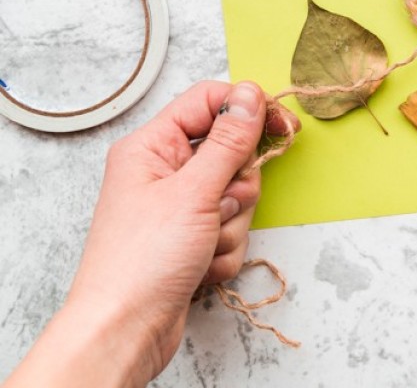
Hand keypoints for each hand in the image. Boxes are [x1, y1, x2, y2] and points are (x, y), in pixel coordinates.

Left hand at [5, 81, 295, 387]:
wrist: (124, 330)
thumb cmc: (142, 260)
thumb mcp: (194, 191)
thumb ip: (228, 141)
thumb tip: (250, 95)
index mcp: (152, 147)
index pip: (209, 102)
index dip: (248, 110)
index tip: (283, 126)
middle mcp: (164, 172)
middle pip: (230, 152)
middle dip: (238, 186)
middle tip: (221, 204)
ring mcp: (178, 207)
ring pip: (236, 195)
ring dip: (232, 224)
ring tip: (204, 243)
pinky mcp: (191, 239)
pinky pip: (230, 229)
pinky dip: (224, 249)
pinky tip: (200, 266)